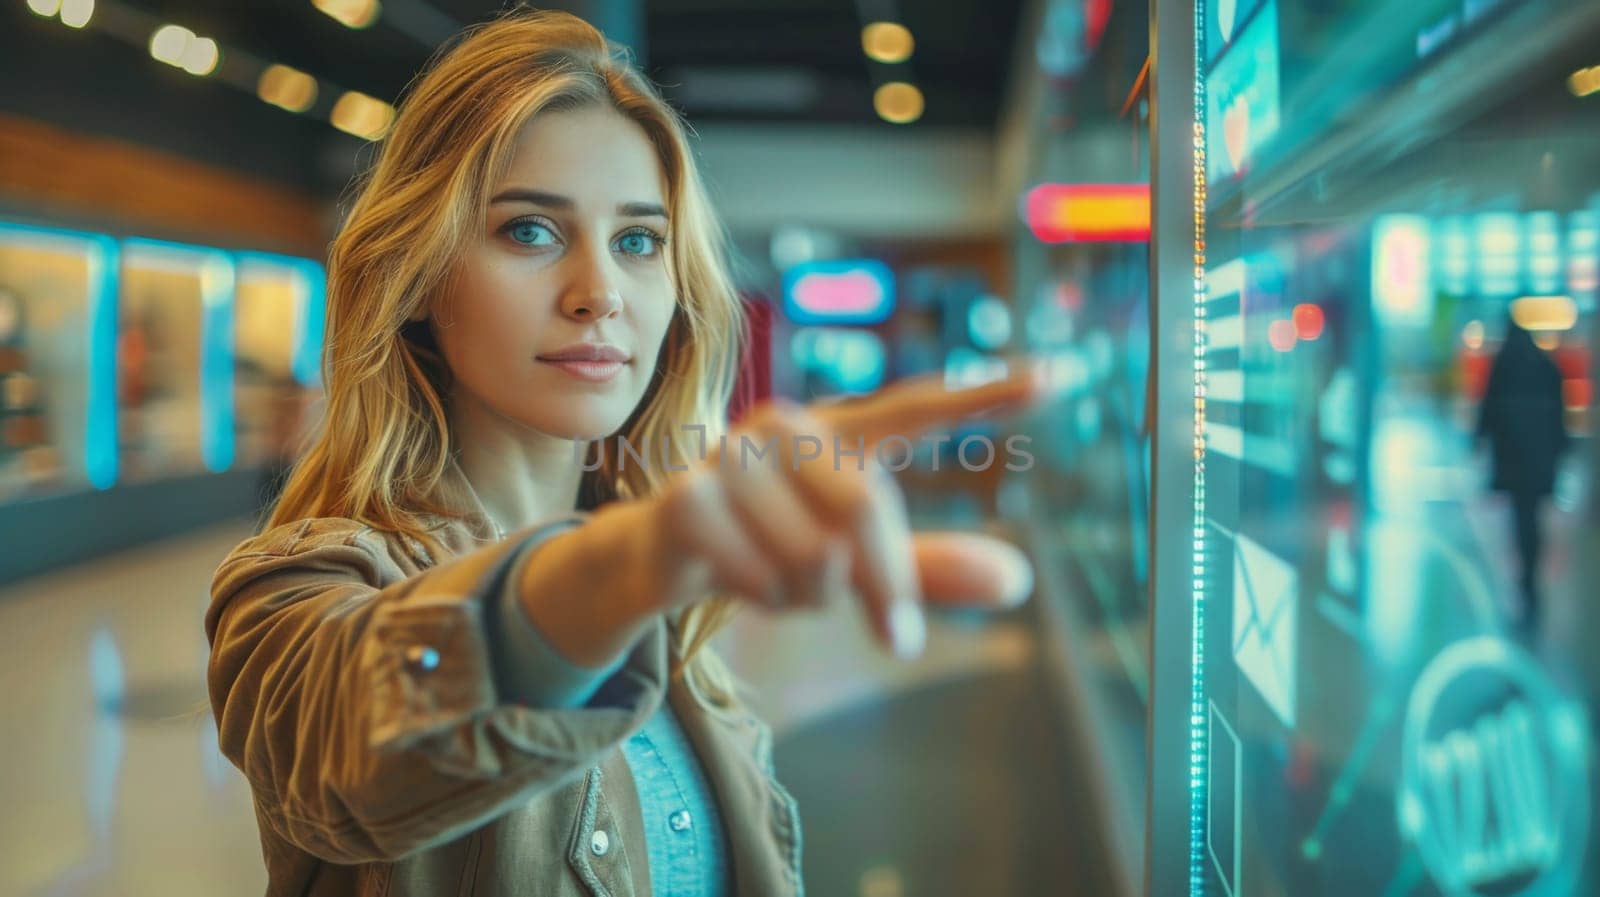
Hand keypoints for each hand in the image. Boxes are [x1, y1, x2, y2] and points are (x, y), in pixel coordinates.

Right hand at [643, 362, 1049, 657]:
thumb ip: (933, 569)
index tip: (1059, 375)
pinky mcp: (690, 496)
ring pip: (814, 559)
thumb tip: (1018, 580)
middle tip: (900, 642)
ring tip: (776, 576)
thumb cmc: (774, 543)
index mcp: (840, 433)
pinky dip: (761, 599)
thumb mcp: (857, 560)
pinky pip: (761, 577)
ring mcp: (734, 454)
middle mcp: (790, 428)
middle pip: (865, 509)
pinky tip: (733, 577)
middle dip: (885, 588)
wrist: (663, 553)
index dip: (987, 395)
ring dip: (806, 597)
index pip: (919, 408)